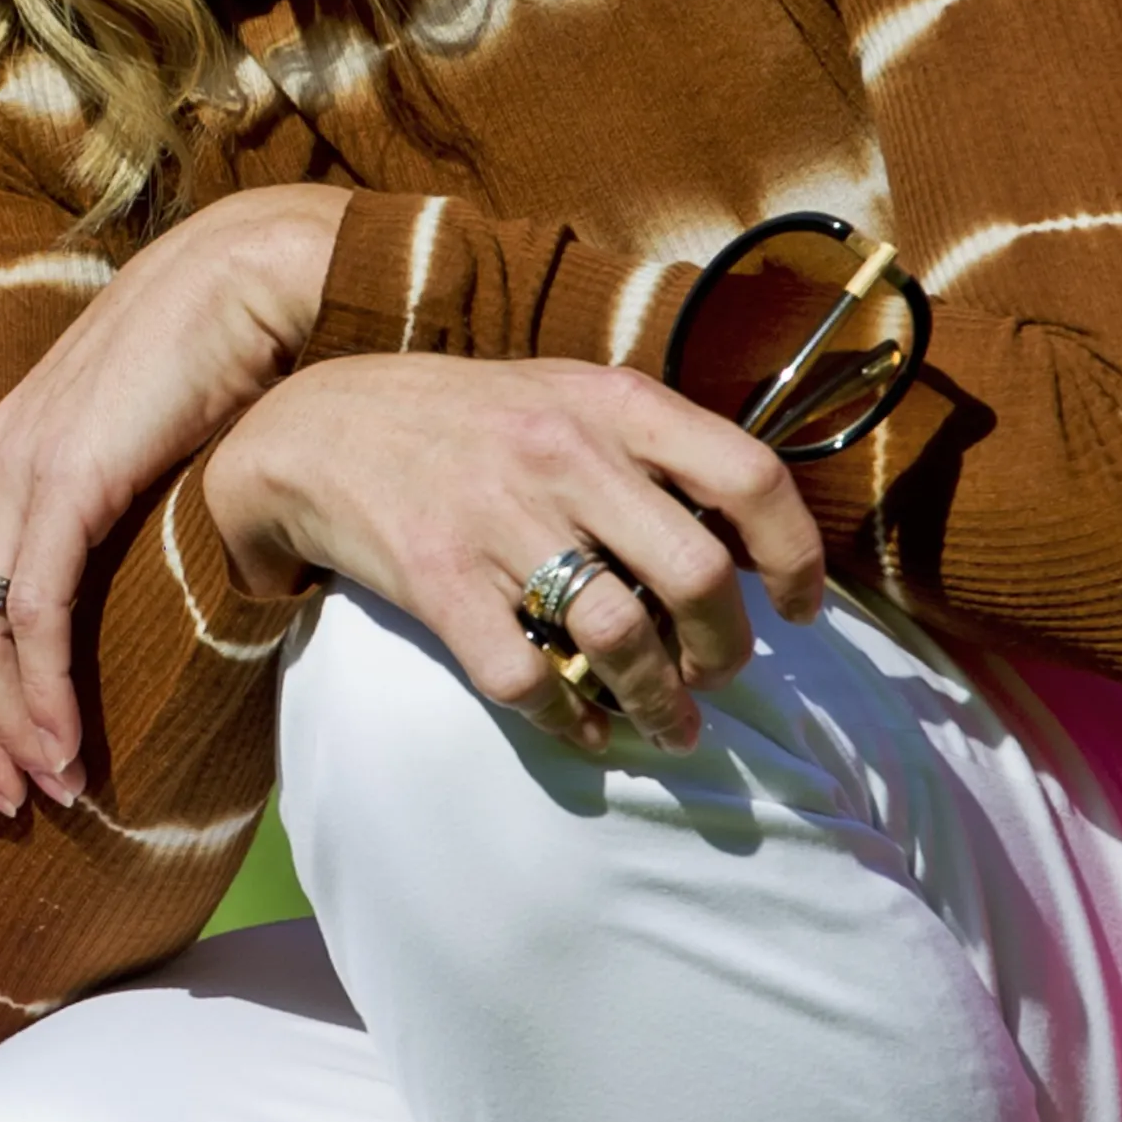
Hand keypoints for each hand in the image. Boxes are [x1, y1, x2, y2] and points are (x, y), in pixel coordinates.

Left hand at [0, 186, 346, 814]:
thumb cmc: (204, 360)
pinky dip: (43, 693)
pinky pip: (34, 615)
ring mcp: (16, 472)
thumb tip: (108, 581)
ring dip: (4, 731)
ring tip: (47, 791)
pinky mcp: (66, 480)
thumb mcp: (123, 446)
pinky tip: (68, 745)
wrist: (241, 278)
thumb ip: (94, 507)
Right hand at [202, 354, 826, 751]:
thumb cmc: (474, 419)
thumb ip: (656, 448)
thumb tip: (751, 537)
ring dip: (660, 703)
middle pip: (697, 576)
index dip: (796, 554)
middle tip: (720, 675)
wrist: (322, 423)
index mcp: (616, 403)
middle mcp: (566, 455)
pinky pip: (526, 679)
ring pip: (621, 638)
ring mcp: (500, 518)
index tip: (799, 608)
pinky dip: (569, 721)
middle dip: (726, 649)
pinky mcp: (438, 580)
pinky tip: (583, 727)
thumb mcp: (572, 394)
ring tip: (670, 725)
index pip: (749, 476)